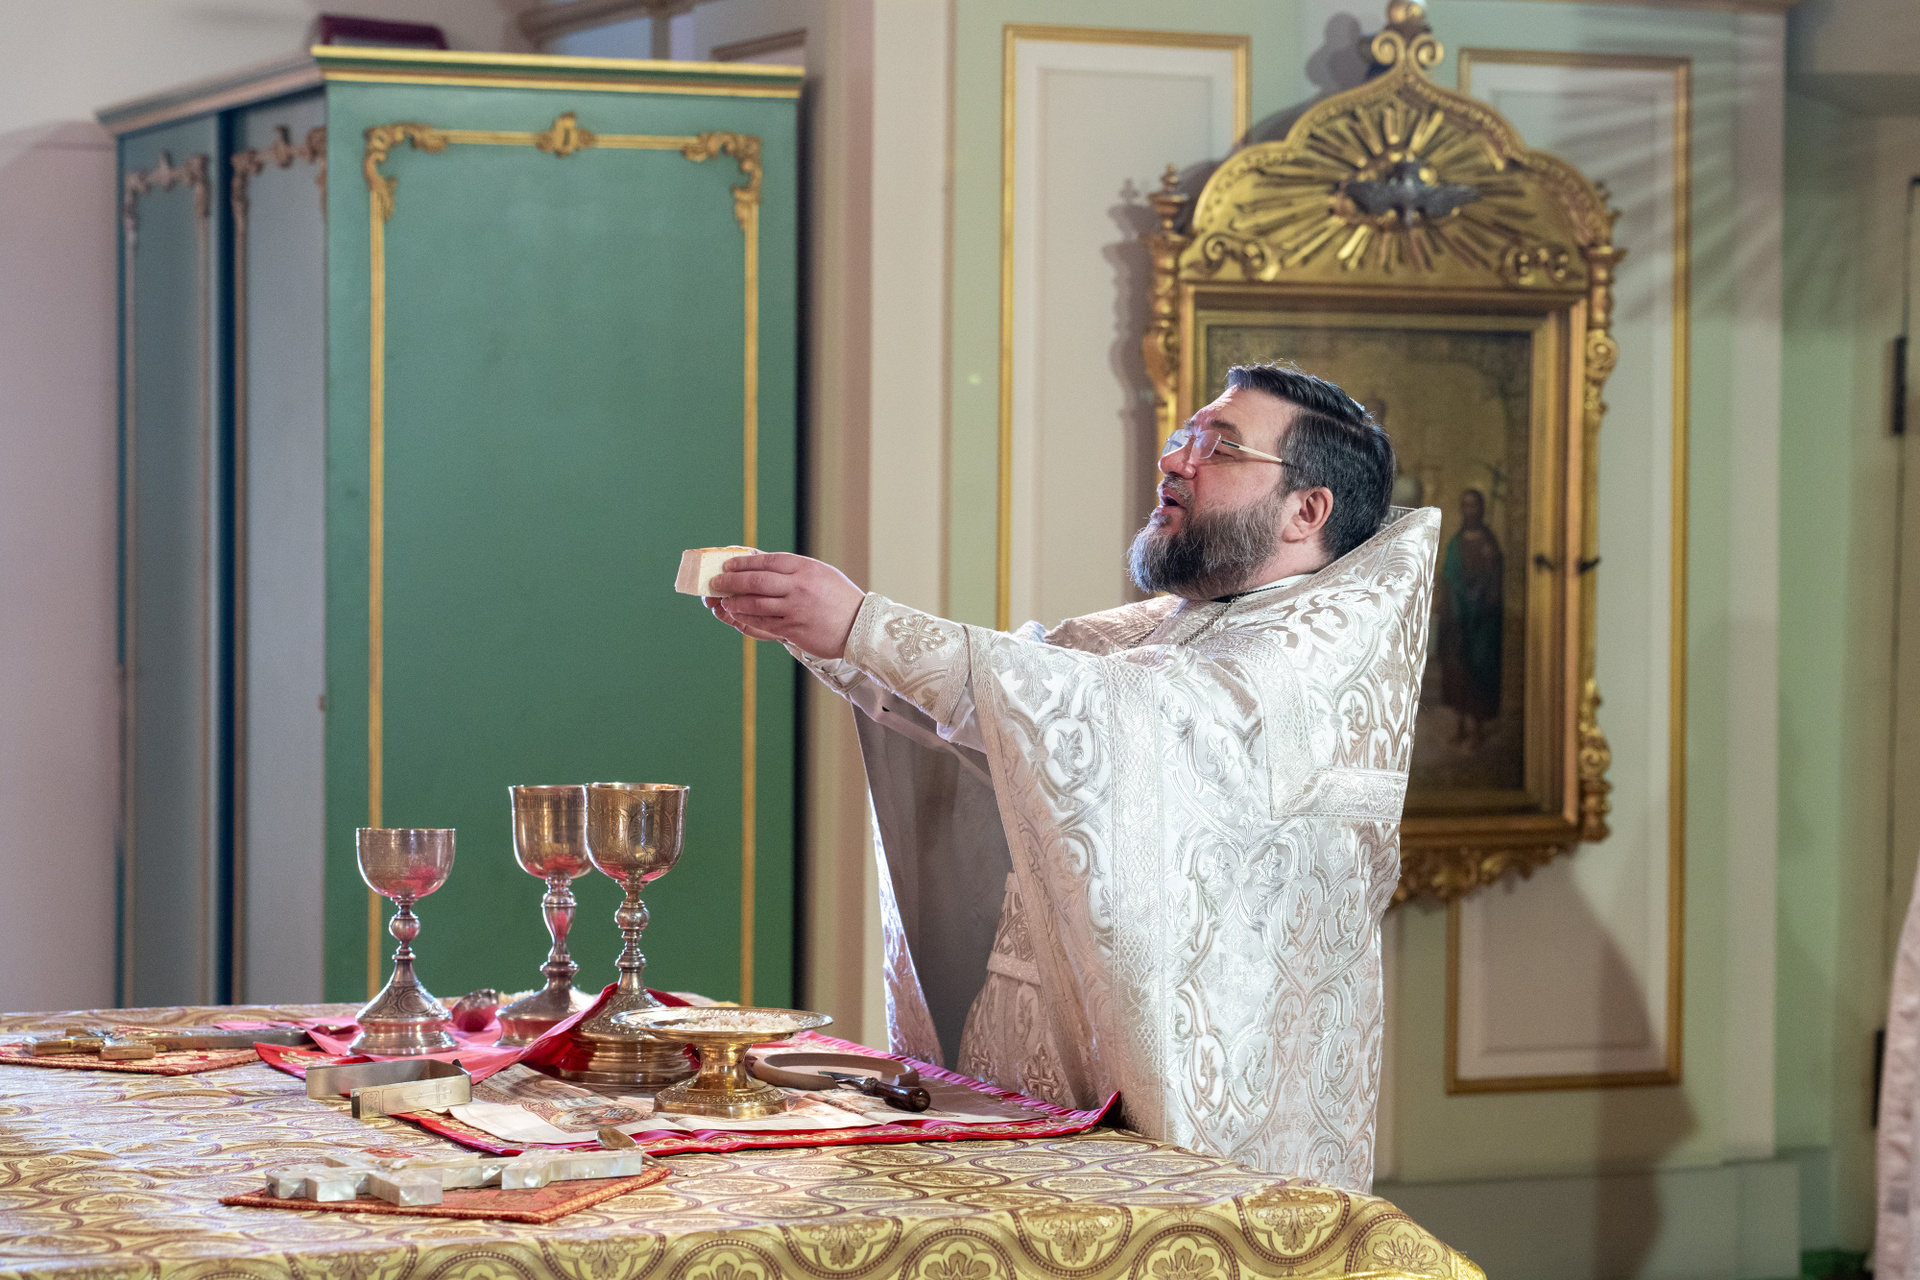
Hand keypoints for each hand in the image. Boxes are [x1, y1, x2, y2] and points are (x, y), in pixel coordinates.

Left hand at [705, 553, 865, 658]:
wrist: (860, 627)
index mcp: (805, 568)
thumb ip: (791, 568)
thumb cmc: (838, 598)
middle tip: (716, 582)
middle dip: (730, 581)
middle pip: (755, 581)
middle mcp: (799, 587)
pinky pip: (762, 623)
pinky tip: (737, 615)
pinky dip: (746, 618)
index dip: (743, 563)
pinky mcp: (793, 630)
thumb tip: (758, 561)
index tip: (727, 565)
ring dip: (734, 602)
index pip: (766, 561)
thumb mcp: (819, 573)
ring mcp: (795, 610)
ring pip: (754, 604)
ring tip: (724, 600)